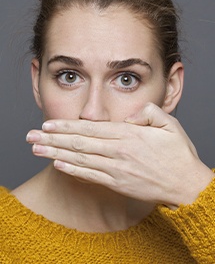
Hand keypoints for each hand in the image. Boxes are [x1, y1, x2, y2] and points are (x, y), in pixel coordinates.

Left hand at [26, 103, 213, 207]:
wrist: (186, 185)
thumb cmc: (179, 154)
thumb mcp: (170, 124)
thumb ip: (148, 113)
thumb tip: (129, 116)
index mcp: (129, 135)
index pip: (91, 128)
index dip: (67, 126)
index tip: (48, 124)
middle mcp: (119, 152)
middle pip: (79, 143)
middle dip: (53, 139)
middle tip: (31, 136)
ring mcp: (116, 170)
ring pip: (80, 159)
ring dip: (56, 154)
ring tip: (37, 150)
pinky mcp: (117, 183)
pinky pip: (90, 176)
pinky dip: (72, 170)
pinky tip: (58, 165)